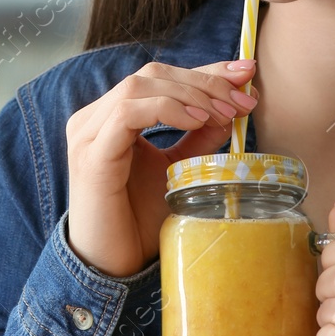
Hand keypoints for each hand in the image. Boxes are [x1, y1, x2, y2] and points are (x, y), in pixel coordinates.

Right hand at [64, 59, 258, 277]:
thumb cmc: (140, 221)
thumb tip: (231, 111)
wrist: (114, 265)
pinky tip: (197, 121)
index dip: (204, 70)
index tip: (246, 72)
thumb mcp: (179, 171)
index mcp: (111, 118)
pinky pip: (127, 113)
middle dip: (204, 81)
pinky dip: (167, 109)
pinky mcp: (91, 154)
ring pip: (139, 85)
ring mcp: (88, 134)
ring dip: (190, 93)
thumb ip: (198, 139)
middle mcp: (93, 118)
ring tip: (225, 113)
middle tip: (244, 99)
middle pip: (152, 74)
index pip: (160, 77)